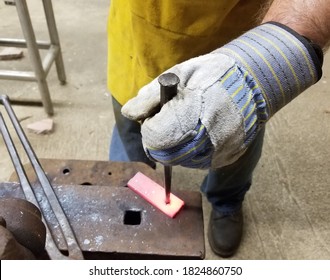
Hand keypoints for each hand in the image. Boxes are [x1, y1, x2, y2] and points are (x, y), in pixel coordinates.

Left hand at [122, 22, 321, 168]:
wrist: (252, 81)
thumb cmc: (212, 74)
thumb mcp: (178, 74)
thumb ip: (150, 96)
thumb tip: (129, 113)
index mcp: (192, 113)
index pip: (154, 137)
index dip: (149, 126)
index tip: (156, 113)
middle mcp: (207, 139)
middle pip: (165, 154)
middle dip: (159, 138)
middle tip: (170, 119)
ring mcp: (219, 152)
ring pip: (180, 161)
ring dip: (174, 146)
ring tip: (188, 123)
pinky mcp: (226, 158)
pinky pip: (197, 162)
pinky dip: (190, 151)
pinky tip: (199, 132)